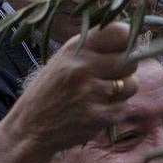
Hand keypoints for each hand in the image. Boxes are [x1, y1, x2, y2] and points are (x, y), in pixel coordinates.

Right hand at [7, 22, 137, 154]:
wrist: (28, 130)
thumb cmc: (52, 91)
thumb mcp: (65, 59)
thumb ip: (95, 47)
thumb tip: (134, 36)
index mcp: (76, 48)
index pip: (121, 32)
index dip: (129, 40)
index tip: (124, 49)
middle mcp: (82, 66)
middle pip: (131, 60)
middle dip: (126, 70)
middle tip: (109, 78)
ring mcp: (89, 92)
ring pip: (131, 85)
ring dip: (121, 93)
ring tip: (98, 96)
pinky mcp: (95, 116)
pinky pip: (123, 108)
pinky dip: (113, 112)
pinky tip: (94, 112)